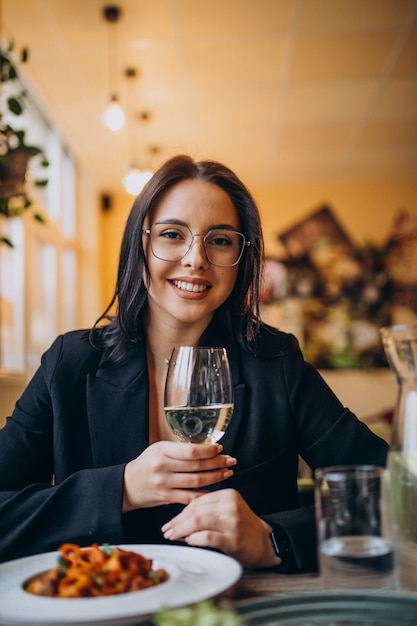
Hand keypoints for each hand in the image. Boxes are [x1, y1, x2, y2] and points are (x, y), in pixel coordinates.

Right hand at [123, 442, 235, 511]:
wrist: (126, 485)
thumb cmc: (145, 465)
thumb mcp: (158, 449)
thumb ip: (177, 449)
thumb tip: (204, 448)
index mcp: (162, 450)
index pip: (191, 450)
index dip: (208, 450)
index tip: (220, 448)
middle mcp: (163, 466)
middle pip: (196, 465)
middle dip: (217, 463)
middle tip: (231, 460)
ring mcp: (164, 483)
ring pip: (196, 481)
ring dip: (215, 477)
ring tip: (227, 473)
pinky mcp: (165, 497)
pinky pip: (189, 497)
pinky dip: (203, 494)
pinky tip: (214, 491)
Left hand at [161, 488, 280, 568]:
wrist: (265, 542)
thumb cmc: (242, 527)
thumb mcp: (228, 510)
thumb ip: (208, 508)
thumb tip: (180, 516)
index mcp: (228, 494)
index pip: (197, 500)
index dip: (180, 511)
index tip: (170, 521)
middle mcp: (231, 505)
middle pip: (195, 510)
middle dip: (177, 521)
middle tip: (167, 530)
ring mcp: (233, 521)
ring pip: (198, 521)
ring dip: (181, 530)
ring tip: (173, 536)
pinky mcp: (233, 538)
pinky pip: (207, 537)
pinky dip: (194, 539)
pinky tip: (189, 542)